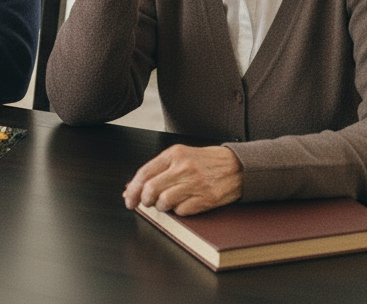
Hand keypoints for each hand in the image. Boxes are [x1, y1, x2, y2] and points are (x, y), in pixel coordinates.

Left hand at [123, 144, 242, 215]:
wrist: (238, 166)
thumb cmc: (206, 162)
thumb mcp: (180, 156)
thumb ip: (158, 169)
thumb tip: (132, 187)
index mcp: (174, 154)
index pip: (144, 173)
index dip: (133, 189)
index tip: (128, 198)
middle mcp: (184, 168)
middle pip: (151, 189)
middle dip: (144, 200)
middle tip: (145, 204)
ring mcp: (196, 183)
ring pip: (164, 201)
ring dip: (161, 207)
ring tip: (166, 204)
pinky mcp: (207, 198)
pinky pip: (182, 211)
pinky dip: (178, 212)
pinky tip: (182, 205)